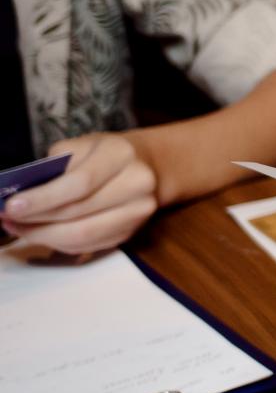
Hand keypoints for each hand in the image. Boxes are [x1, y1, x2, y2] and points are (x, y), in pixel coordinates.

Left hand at [1, 133, 158, 254]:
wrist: (145, 165)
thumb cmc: (103, 154)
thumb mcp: (79, 146)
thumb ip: (54, 169)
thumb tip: (20, 198)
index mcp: (121, 155)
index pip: (80, 183)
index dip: (43, 198)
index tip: (12, 207)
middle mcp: (137, 184)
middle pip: (79, 213)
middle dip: (36, 220)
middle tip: (7, 219)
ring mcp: (138, 211)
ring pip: (82, 235)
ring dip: (43, 236)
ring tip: (18, 228)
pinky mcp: (131, 232)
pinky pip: (88, 245)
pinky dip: (59, 243)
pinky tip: (41, 234)